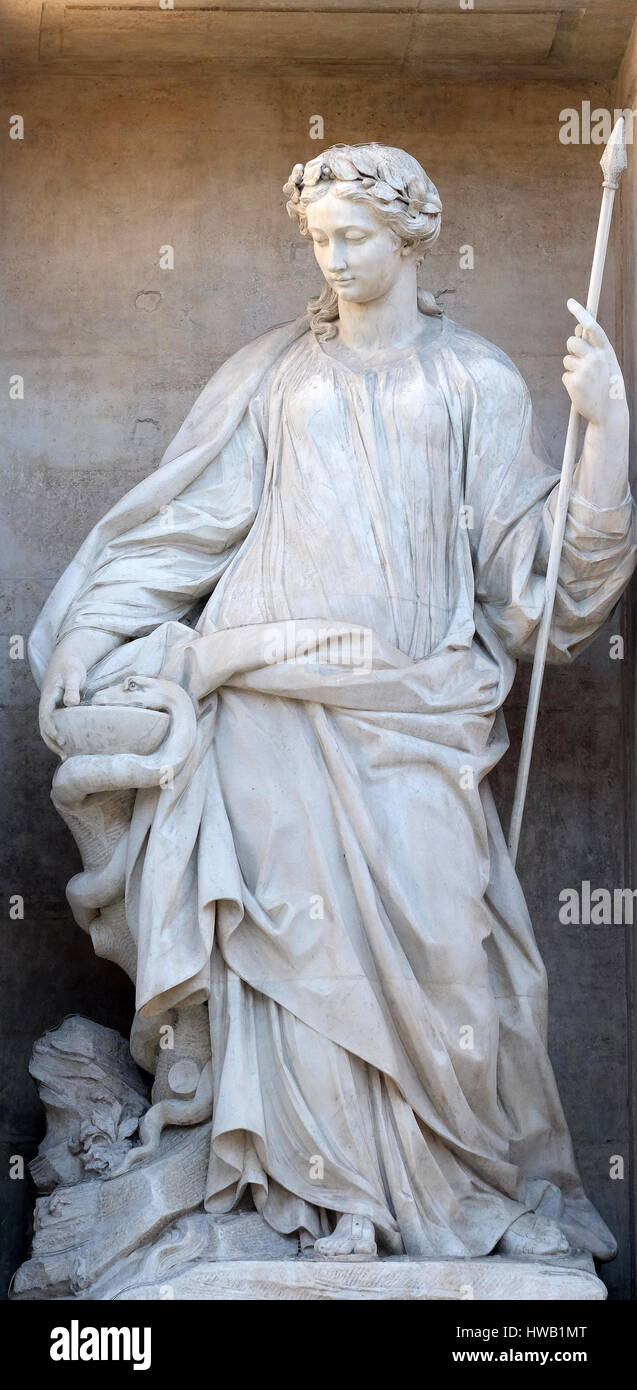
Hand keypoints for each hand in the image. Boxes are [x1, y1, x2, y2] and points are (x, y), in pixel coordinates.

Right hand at [39, 635, 88, 753]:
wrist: (67, 659)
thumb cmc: (71, 667)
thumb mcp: (74, 675)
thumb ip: (72, 689)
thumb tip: (70, 703)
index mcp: (48, 697)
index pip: (46, 717)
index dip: (52, 730)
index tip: (62, 741)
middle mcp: (47, 704)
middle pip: (44, 727)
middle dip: (52, 742)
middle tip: (64, 756)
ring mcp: (51, 707)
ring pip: (48, 728)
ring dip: (54, 742)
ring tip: (66, 756)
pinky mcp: (57, 708)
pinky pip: (55, 724)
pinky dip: (59, 735)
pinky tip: (70, 745)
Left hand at [562, 299, 626, 426]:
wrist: (609, 412)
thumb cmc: (608, 385)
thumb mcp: (607, 364)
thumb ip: (594, 348)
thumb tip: (576, 331)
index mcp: (606, 351)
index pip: (592, 327)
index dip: (581, 313)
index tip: (570, 302)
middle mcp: (595, 358)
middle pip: (572, 342)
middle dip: (572, 348)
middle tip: (579, 360)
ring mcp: (584, 370)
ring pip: (567, 360)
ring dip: (572, 368)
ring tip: (585, 381)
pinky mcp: (573, 382)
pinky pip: (565, 375)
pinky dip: (570, 382)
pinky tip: (581, 390)